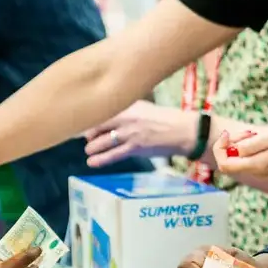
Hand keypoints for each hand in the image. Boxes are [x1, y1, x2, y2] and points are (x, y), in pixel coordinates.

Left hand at [80, 102, 198, 167]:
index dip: (90, 116)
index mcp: (129, 105)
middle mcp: (126, 117)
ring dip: (92, 147)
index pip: (102, 109)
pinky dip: (100, 159)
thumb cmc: (167, 119)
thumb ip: (128, 110)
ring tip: (89, 150)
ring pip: (102, 141)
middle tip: (86, 137)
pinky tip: (92, 162)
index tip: (83, 119)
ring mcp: (130, 133)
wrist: (184, 131)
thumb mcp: (145, 108)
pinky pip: (112, 155)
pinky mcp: (135, 147)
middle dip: (88, 132)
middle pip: (97, 124)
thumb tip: (113, 116)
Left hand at [213, 121, 267, 180]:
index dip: (220, 149)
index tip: (227, 134)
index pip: (224, 165)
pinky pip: (250, 156)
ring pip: (240, 158)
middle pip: (231, 162)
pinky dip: (250, 145)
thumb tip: (233, 150)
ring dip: (241, 144)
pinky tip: (260, 136)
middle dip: (232, 144)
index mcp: (256, 165)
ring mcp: (263, 168)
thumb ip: (250, 145)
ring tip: (255, 132)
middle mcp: (258, 171)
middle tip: (247, 132)